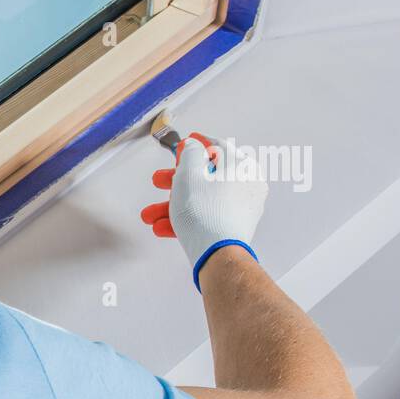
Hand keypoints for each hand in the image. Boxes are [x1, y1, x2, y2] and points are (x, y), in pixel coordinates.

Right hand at [140, 132, 267, 289]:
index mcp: (242, 166)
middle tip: (160, 181)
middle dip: (175, 182)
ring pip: (203, 200)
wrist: (218, 255)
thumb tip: (193, 146)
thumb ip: (189, 154)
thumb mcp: (188, 174)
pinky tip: (164, 226)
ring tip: (152, 215)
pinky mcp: (235, 227)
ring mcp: (242, 208)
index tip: (185, 143)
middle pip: (205, 177)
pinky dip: (187, 219)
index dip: (195, 144)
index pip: (217, 147)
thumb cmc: (206, 214)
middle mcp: (247, 185)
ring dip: (174, 205)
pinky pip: (208, 216)